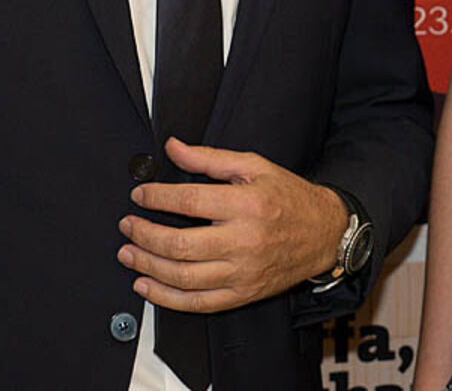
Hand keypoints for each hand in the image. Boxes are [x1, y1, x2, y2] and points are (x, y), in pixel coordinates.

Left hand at [117, 136, 349, 312]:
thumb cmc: (288, 197)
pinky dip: (165, 298)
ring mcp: (243, 272)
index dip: (157, 197)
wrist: (324, 233)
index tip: (140, 195)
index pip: (189, 201)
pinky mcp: (242, 294)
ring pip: (183, 277)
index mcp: (247, 204)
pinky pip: (197, 303)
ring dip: (147, 266)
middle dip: (144, 234)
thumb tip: (173, 147)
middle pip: (179, 244)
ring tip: (128, 253)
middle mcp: (244, 241)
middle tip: (127, 225)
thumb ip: (210, 157)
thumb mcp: (255, 166)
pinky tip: (146, 286)